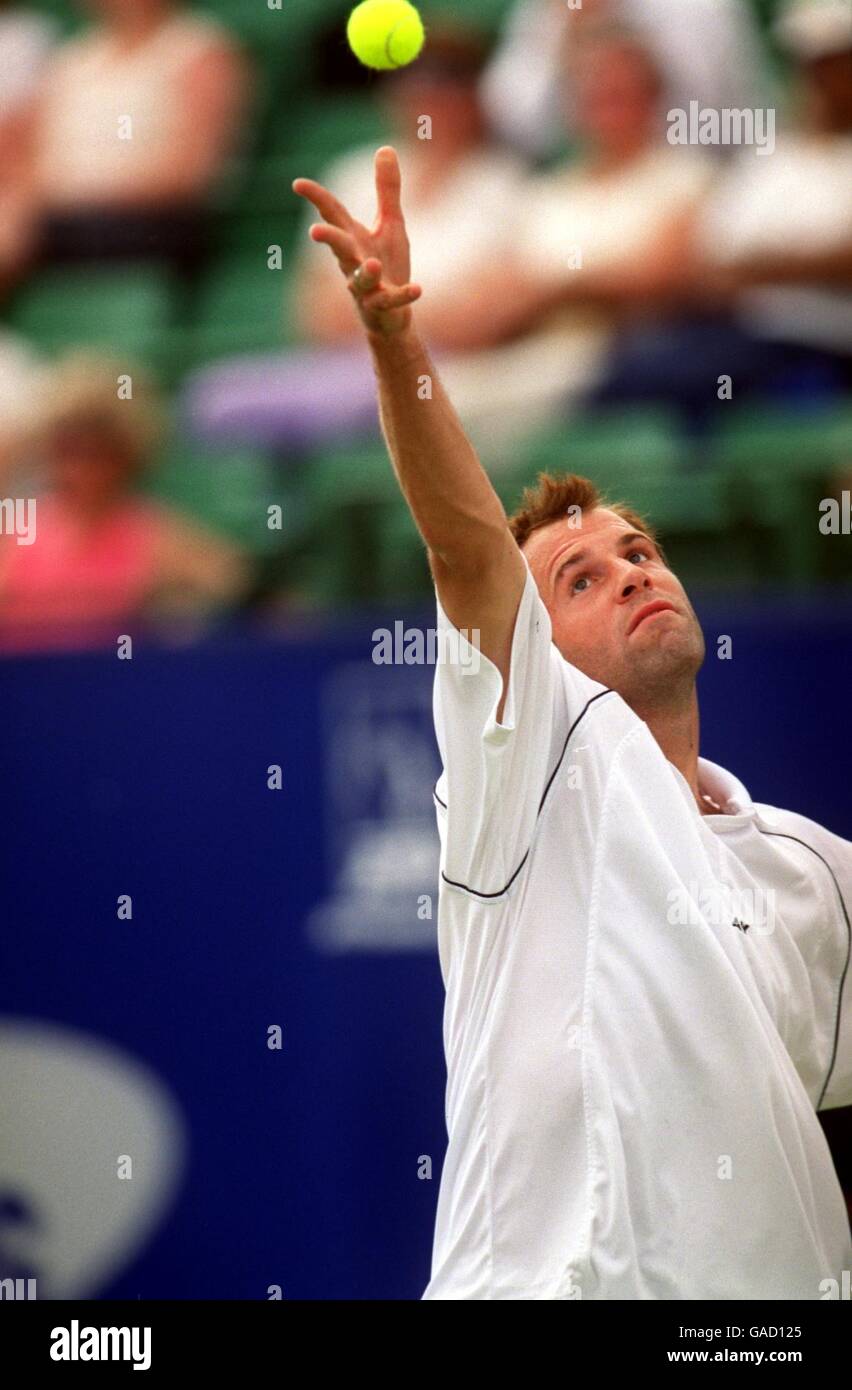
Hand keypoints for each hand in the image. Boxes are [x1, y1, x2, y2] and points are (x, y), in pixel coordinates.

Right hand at [293, 146, 421, 338]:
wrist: (392, 316)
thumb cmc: (387, 266)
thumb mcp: (391, 223)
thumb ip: (387, 190)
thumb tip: (385, 148)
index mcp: (353, 239)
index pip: (332, 214)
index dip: (316, 199)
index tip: (298, 184)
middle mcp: (353, 262)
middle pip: (338, 248)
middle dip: (329, 239)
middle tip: (315, 231)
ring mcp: (366, 288)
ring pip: (359, 281)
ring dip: (364, 273)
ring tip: (372, 264)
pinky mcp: (382, 307)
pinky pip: (390, 301)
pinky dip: (402, 295)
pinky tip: (417, 289)